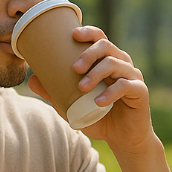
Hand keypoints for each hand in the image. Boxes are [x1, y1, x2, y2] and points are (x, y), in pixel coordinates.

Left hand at [28, 26, 155, 155]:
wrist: (123, 139)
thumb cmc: (99, 118)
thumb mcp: (72, 106)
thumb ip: (54, 93)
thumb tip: (31, 79)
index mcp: (108, 61)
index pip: (100, 38)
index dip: (88, 32)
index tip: (73, 34)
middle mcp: (122, 64)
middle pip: (107, 47)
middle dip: (89, 53)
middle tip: (74, 68)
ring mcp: (133, 77)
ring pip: (115, 63)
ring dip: (96, 73)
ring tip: (82, 87)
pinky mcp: (140, 92)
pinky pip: (126, 86)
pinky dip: (110, 93)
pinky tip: (98, 101)